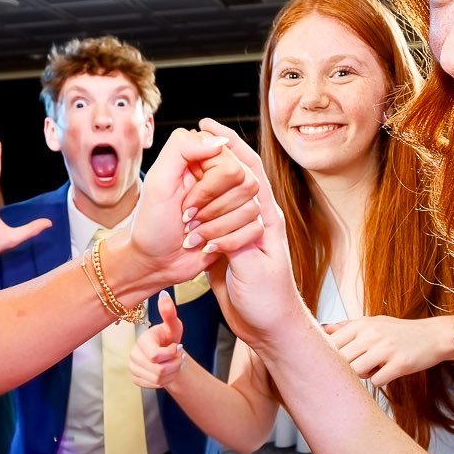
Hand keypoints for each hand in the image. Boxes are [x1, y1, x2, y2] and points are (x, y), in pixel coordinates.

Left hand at [112, 129, 265, 295]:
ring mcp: (235, 201)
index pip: (230, 165)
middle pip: (247, 184)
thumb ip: (182, 148)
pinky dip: (228, 242)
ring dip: (217, 228)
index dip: (209, 189)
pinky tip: (208, 245)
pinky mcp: (242, 225)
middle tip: (188, 219)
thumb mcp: (158, 181)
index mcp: (205, 159)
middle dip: (213, 210)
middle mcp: (224, 177)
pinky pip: (255, 229)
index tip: (184, 203)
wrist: (155, 262)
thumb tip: (220, 140)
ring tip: (194, 234)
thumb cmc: (151, 223)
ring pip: (252, 208)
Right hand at [129, 291, 186, 389]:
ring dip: (172, 373)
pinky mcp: (136, 379)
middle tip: (178, 357)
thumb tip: (164, 294)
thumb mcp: (173, 326)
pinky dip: (165, 381)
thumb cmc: (170, 337)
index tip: (176, 346)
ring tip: (174, 363)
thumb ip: (169, 313)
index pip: (155, 356)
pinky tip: (167, 371)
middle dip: (174, 365)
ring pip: (158, 380)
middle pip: (158, 371)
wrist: (167, 353)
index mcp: (141, 341)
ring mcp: (133, 368)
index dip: (171, 354)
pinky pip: (154, 386)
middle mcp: (133, 355)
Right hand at [192, 119, 308, 347]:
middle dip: (213, 154)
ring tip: (183, 163)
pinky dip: (199, 204)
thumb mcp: (252, 270)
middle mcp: (256, 219)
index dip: (230, 144)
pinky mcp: (229, 247)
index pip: (249, 171)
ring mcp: (242, 232)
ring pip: (222, 195)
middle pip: (236, 175)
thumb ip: (238, 242)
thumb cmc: (269, 302)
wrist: (270, 328)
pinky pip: (213, 216)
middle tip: (188, 140)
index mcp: (266, 219)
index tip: (206, 125)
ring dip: (204, 179)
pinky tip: (183, 197)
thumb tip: (220, 220)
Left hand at [323, 314, 453, 384]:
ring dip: (361, 375)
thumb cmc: (399, 331)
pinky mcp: (400, 364)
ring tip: (372, 369)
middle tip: (359, 366)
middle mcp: (372, 334)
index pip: (331, 344)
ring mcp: (386, 349)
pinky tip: (386, 373)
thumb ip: (347, 327)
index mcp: (362, 324)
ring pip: (356, 371)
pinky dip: (378, 381)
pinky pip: (376, 381)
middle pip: (341, 359)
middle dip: (346, 368)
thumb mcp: (372, 322)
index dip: (331, 357)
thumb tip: (322, 329)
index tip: (338, 361)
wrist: (433, 336)